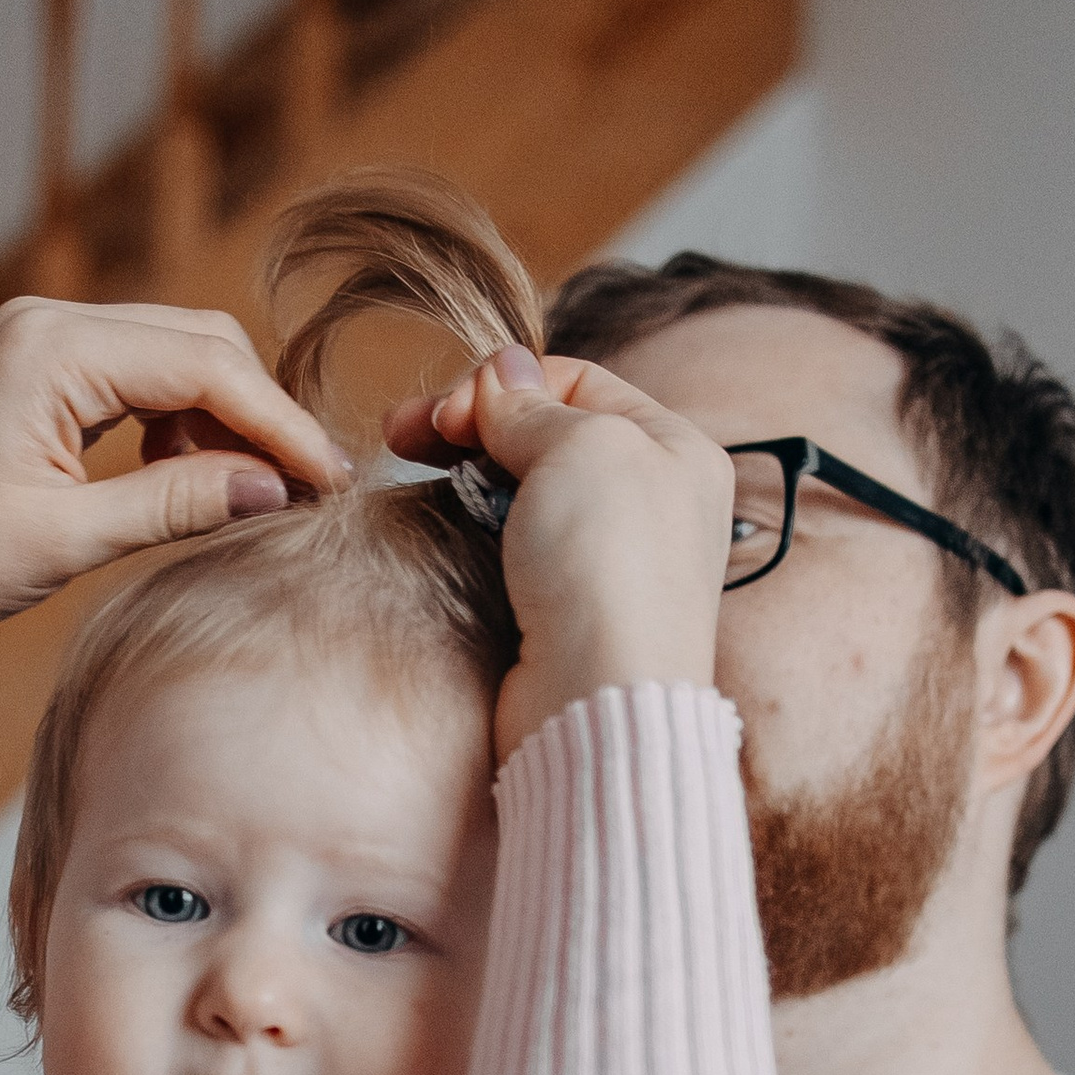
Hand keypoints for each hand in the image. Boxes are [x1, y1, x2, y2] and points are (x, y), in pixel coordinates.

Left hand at [0, 299, 346, 643]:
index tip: (330, 481)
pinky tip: (183, 478)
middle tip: (302, 491)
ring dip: (220, 418)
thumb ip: (174, 505)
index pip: (207, 366)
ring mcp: (43, 338)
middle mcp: (52, 322)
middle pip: (200, 342)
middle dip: (259, 413)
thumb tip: (272, 490)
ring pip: (173, 355)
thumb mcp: (65, 541)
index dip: (279, 425)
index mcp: (55, 350)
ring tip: (244, 495)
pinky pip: (134, 376)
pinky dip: (175, 420)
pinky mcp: (37, 367)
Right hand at [383, 346, 732, 756]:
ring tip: (414, 472)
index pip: (576, 383)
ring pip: (523, 491)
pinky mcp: (565, 612)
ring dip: (466, 474)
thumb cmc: (608, 567)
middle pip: (545, 435)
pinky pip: (514, 547)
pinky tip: (444, 521)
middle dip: (470, 425)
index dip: (504, 384)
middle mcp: (649, 501)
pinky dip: (475, 528)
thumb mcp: (578, 447)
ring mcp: (606, 561)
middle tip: (400, 433)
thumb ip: (532, 406)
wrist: (598, 700)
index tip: (447, 414)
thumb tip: (501, 374)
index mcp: (674, 449)